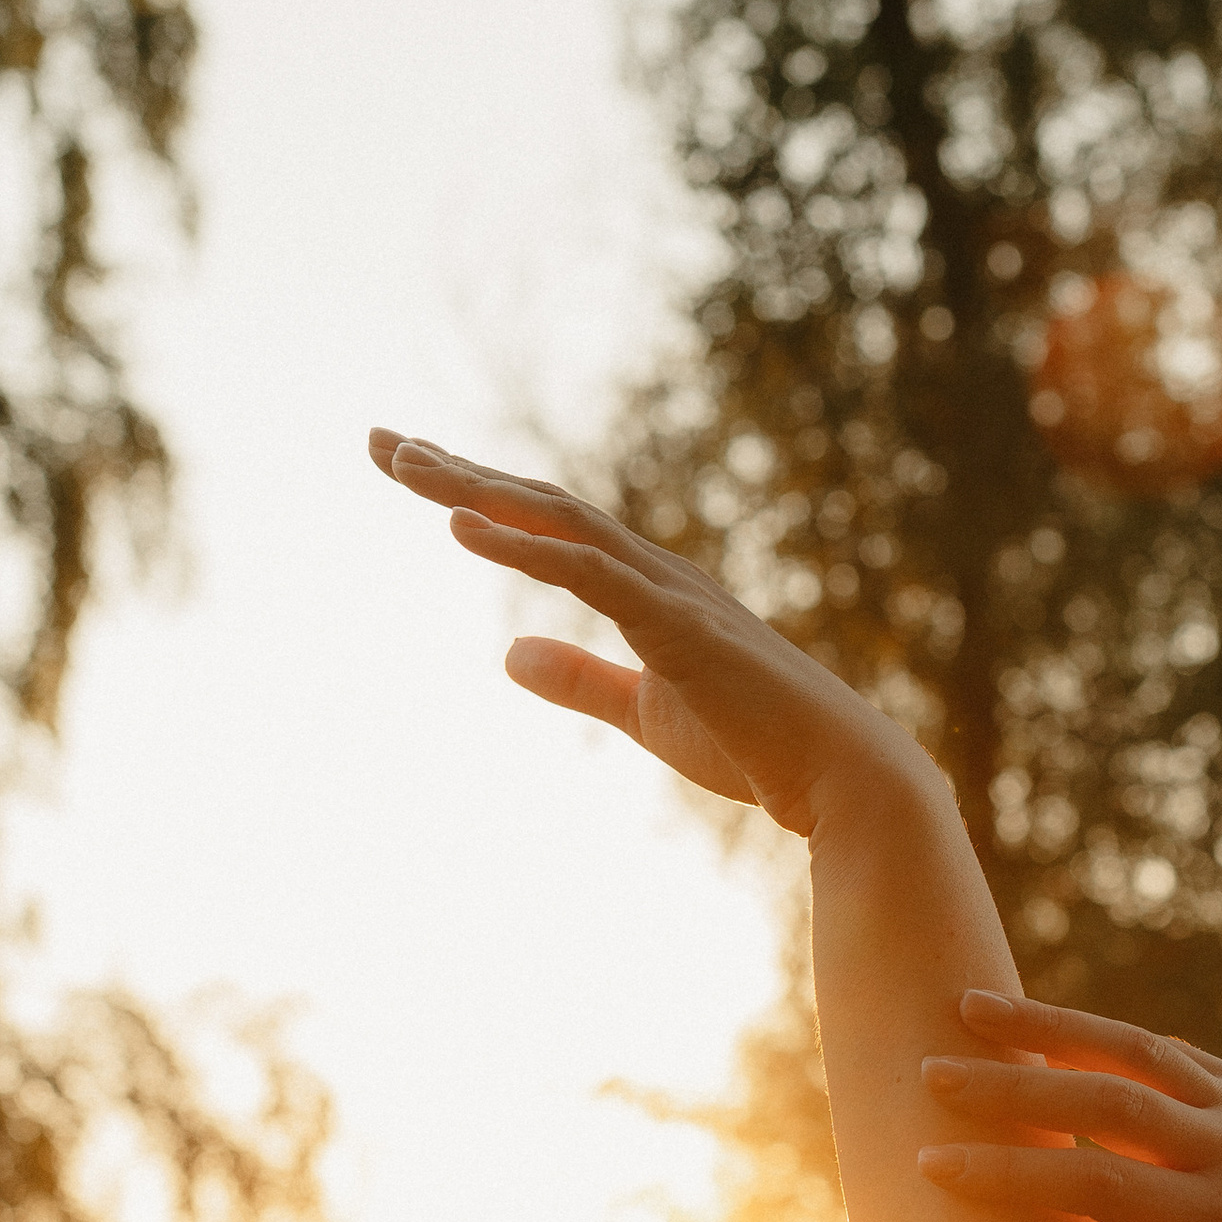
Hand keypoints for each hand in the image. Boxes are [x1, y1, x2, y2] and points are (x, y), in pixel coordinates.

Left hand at [370, 429, 918, 837]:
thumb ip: (581, 679)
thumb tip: (509, 654)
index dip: (481, 494)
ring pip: (558, 520)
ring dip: (478, 489)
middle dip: (459, 471)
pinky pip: (586, 571)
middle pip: (542, 503)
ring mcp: (668, 591)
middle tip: (381, 443)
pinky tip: (460, 525)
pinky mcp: (676, 625)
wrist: (840, 778)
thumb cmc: (756, 748)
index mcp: (649, 589)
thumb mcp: (644, 714)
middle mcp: (656, 572)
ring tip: (407, 465)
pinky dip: (520, 543)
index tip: (414, 471)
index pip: (551, 524)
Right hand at [914, 992, 1221, 1221]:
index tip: (933, 1164)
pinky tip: (1043, 1027)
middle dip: (1009, 1083)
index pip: (1095, 1184)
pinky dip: (1101, 1034)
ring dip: (1047, 1024)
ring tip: (970, 1006)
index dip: (1010, 1173)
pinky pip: (1165, 1051)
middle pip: (1102, 1100)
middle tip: (928, 1073)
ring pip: (1133, 1050)